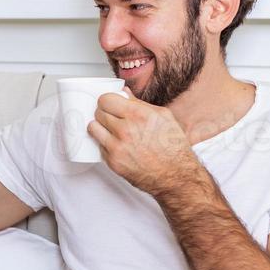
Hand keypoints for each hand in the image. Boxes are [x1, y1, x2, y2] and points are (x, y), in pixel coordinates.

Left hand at [87, 91, 202, 197]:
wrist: (175, 175)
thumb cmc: (173, 147)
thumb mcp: (163, 116)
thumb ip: (139, 103)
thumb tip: (124, 93)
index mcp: (138, 115)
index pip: (105, 99)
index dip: (108, 101)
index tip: (110, 104)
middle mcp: (126, 130)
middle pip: (98, 112)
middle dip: (105, 113)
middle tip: (113, 117)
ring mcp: (117, 147)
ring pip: (93, 128)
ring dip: (100, 127)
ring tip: (111, 130)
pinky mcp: (113, 162)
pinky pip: (99, 146)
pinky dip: (106, 145)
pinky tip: (118, 145)